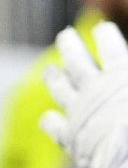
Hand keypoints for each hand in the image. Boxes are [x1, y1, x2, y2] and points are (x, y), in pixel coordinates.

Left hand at [43, 22, 127, 167]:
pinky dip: (52, 122)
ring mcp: (79, 113)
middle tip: (65, 34)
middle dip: (71, 46)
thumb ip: (127, 77)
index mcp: (121, 75)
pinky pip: (55, 127)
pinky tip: (48, 119)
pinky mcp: (72, 140)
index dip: (106, 37)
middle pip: (76, 60)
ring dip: (55, 77)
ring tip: (50, 69)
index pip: (111, 48)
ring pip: (60, 88)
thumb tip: (124, 68)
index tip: (102, 28)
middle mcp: (95, 89)